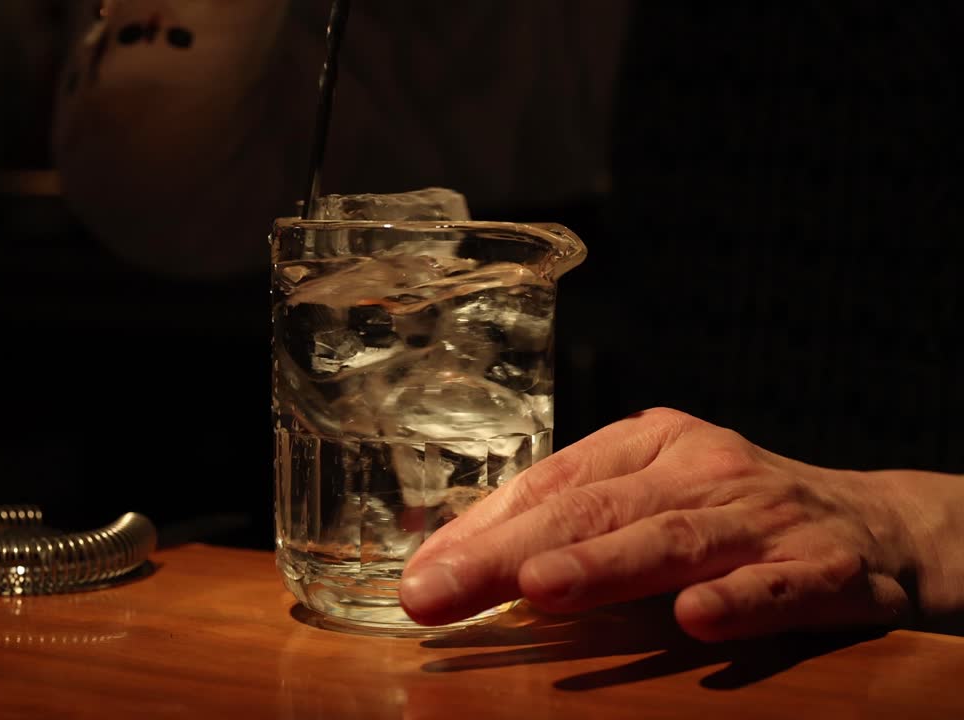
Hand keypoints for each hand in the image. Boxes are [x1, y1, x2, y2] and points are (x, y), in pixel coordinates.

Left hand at [399, 408, 963, 640]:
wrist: (876, 524)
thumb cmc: (730, 514)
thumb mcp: (648, 496)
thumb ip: (563, 520)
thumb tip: (449, 560)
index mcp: (649, 444)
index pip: (551, 483)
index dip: (482, 528)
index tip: (422, 574)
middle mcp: (701, 468)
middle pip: (593, 510)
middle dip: (509, 553)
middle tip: (440, 592)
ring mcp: (763, 514)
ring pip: (674, 539)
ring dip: (603, 565)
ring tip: (539, 587)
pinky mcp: (827, 566)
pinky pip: (779, 585)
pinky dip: (740, 599)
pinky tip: (696, 619)